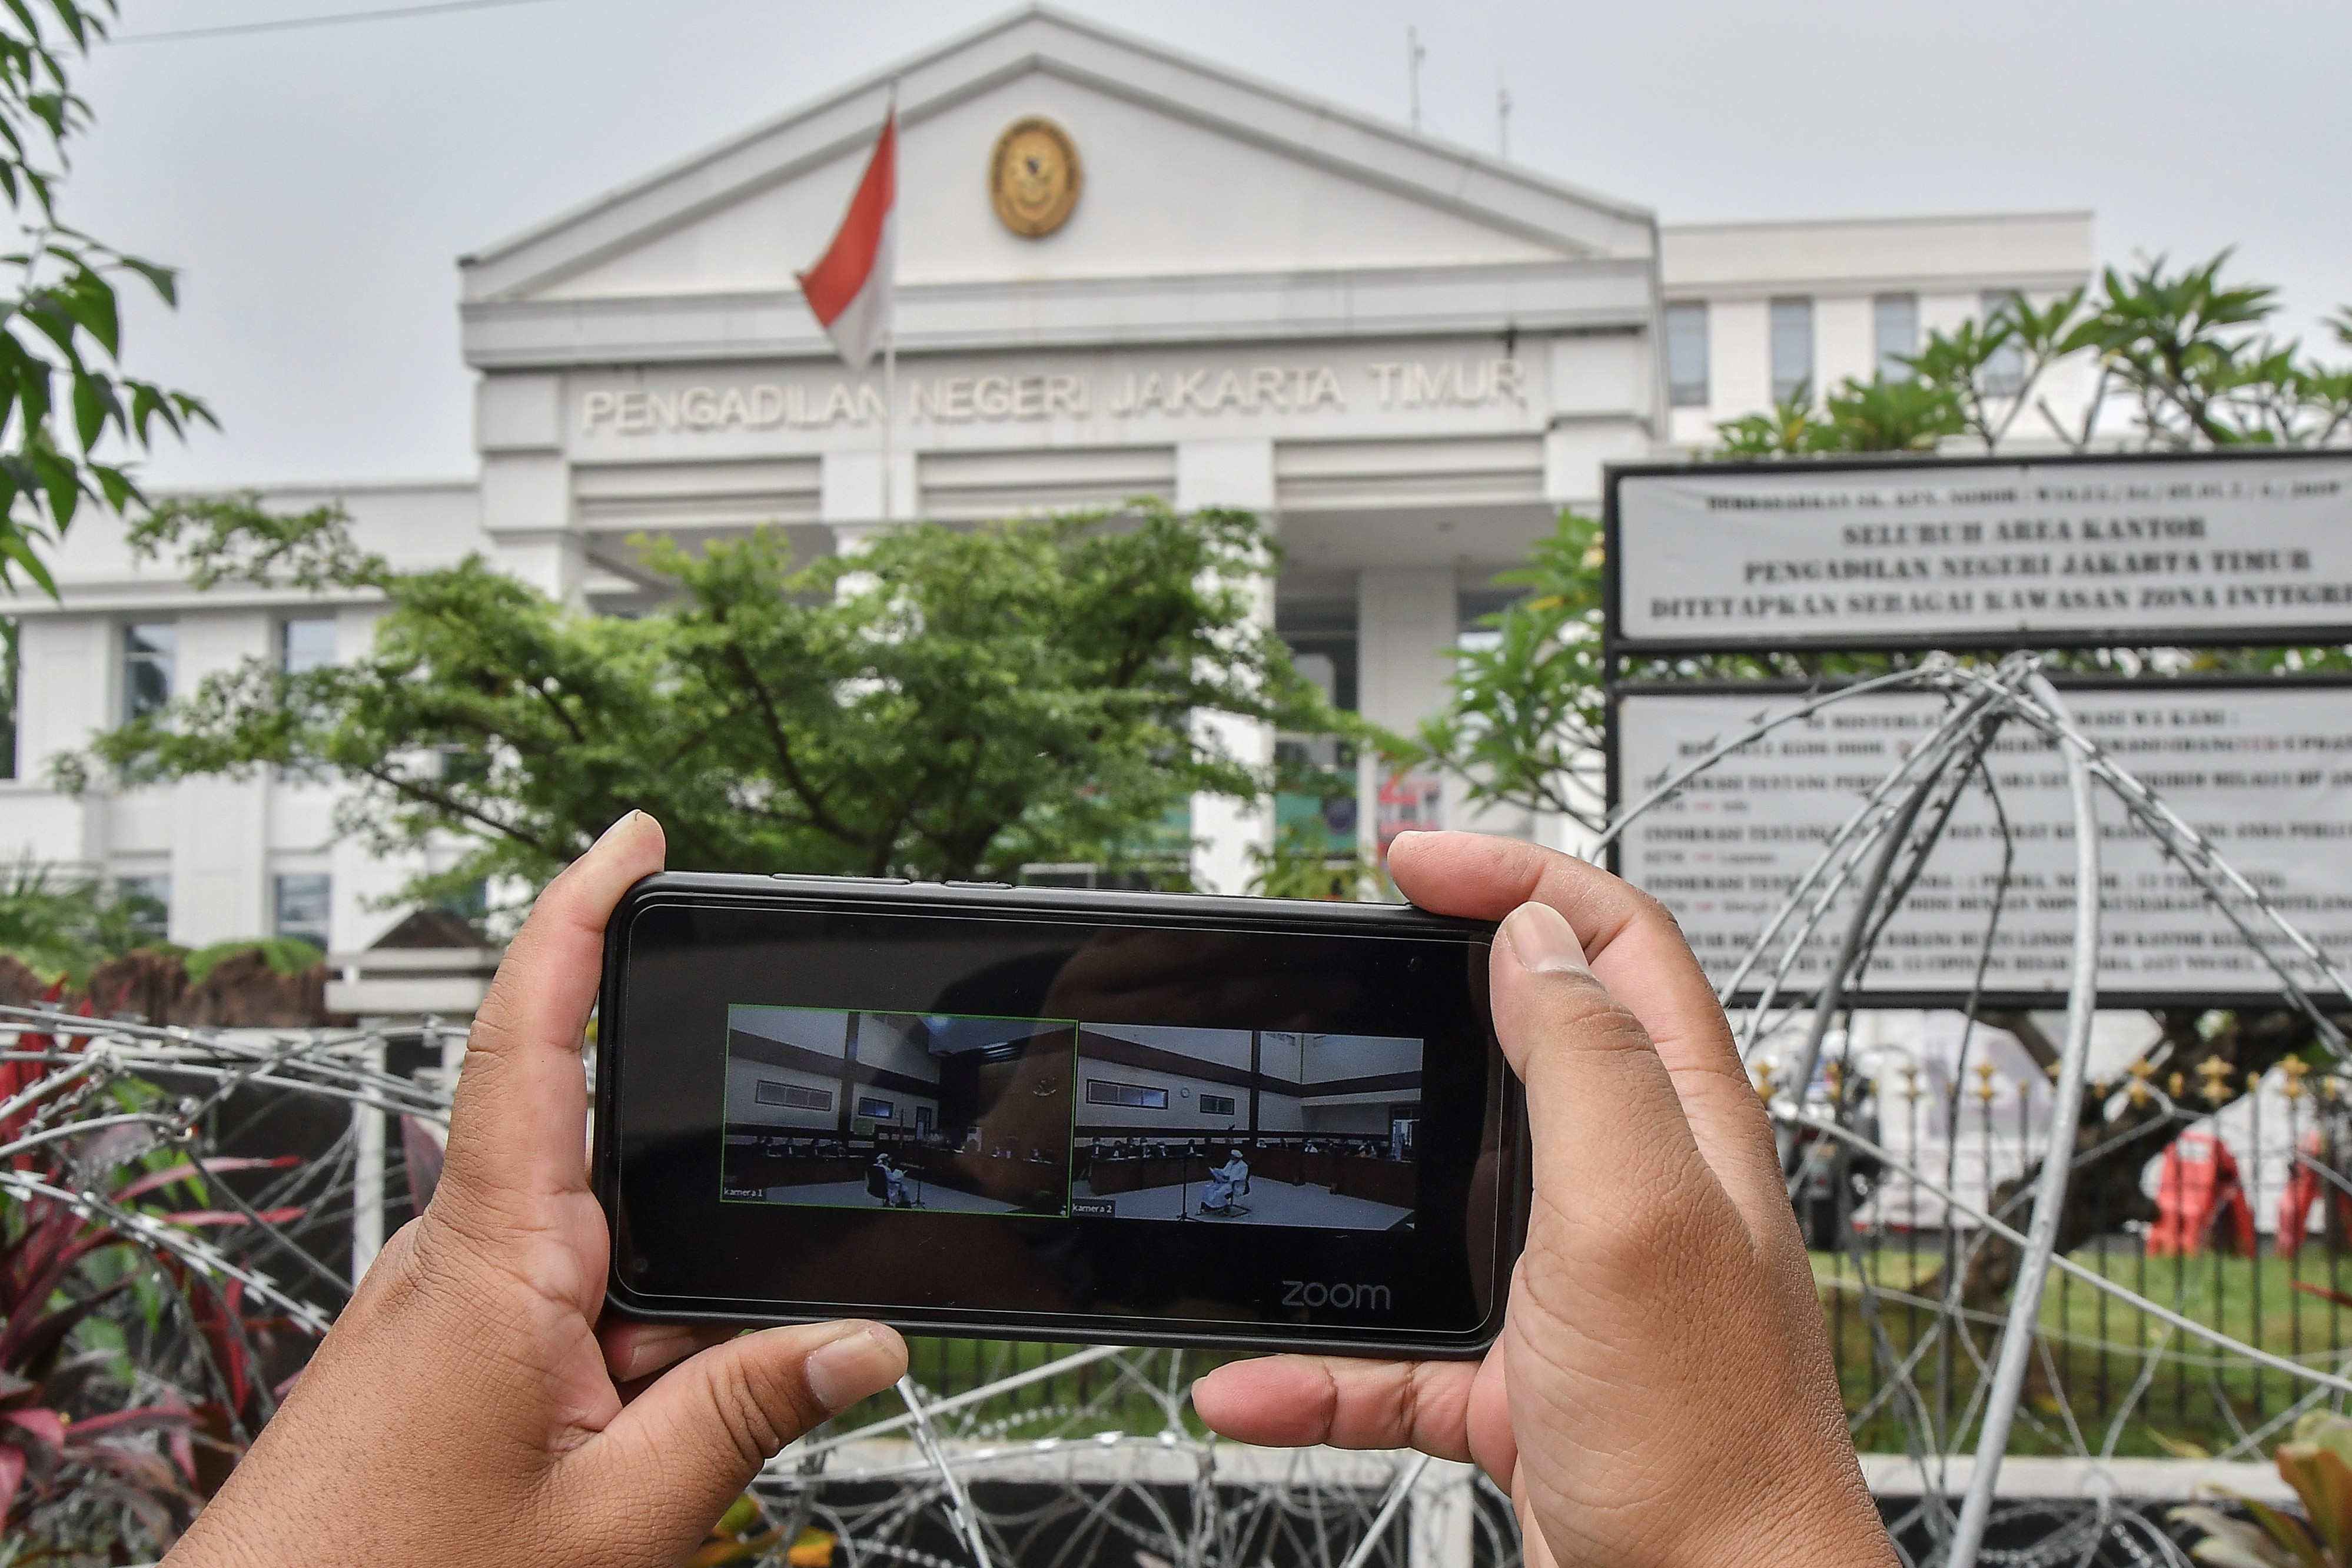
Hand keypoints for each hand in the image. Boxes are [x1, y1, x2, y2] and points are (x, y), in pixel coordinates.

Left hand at [167, 812, 907, 1567]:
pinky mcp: (445, 1349)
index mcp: (495, 1262)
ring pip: (606, 1261)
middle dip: (694, 1248)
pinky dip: (621, 1368)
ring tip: (638, 1455)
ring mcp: (448, 1303)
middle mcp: (462, 1257)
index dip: (578, 918)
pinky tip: (616, 1454)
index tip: (633, 840)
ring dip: (656, 1339)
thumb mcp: (614, 1520)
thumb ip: (744, 1415)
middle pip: (615, 1170)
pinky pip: (569, 1313)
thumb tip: (861, 1340)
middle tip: (693, 1380)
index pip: (534, 1038)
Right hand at [1191, 832, 1890, 1567]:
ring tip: (1268, 1182)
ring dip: (1343, 1205)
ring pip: (1432, 1201)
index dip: (1518, 875)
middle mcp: (1627, 1188)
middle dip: (1415, 1004)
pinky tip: (1255, 1383)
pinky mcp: (1515, 1379)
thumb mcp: (1640, 1215)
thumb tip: (1535, 935)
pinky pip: (1391, 1351)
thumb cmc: (1713, 1443)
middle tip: (1334, 972)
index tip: (1413, 862)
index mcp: (1676, 1123)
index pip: (1611, 942)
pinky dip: (1317, 1367)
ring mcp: (1567, 1285)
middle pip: (1515, 1046)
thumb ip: (1590, 1066)